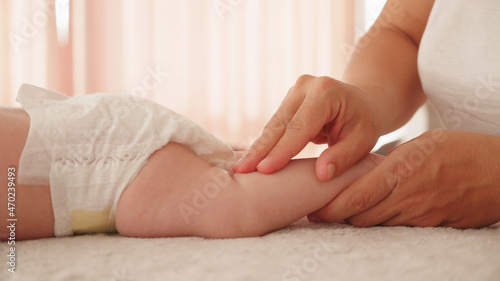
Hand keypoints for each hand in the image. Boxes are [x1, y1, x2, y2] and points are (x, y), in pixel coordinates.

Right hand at [233, 75, 380, 180]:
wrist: (363, 103)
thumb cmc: (364, 123)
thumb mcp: (363, 141)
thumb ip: (343, 157)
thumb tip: (321, 175)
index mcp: (325, 93)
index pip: (299, 127)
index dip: (281, 150)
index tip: (264, 170)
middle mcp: (305, 87)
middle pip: (279, 124)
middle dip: (260, 150)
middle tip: (240, 171)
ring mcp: (293, 92)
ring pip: (272, 125)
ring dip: (257, 148)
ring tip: (240, 169)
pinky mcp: (287, 102)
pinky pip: (273, 126)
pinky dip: (264, 144)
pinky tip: (251, 160)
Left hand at [309, 130, 499, 227]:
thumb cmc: (463, 150)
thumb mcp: (424, 143)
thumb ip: (392, 160)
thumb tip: (366, 171)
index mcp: (403, 170)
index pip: (357, 196)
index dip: (331, 208)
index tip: (314, 209)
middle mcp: (408, 196)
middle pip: (360, 216)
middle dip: (337, 216)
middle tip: (321, 212)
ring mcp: (421, 214)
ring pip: (376, 224)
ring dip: (357, 219)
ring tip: (343, 212)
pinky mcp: (432, 226)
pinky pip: (397, 228)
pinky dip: (381, 222)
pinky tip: (376, 213)